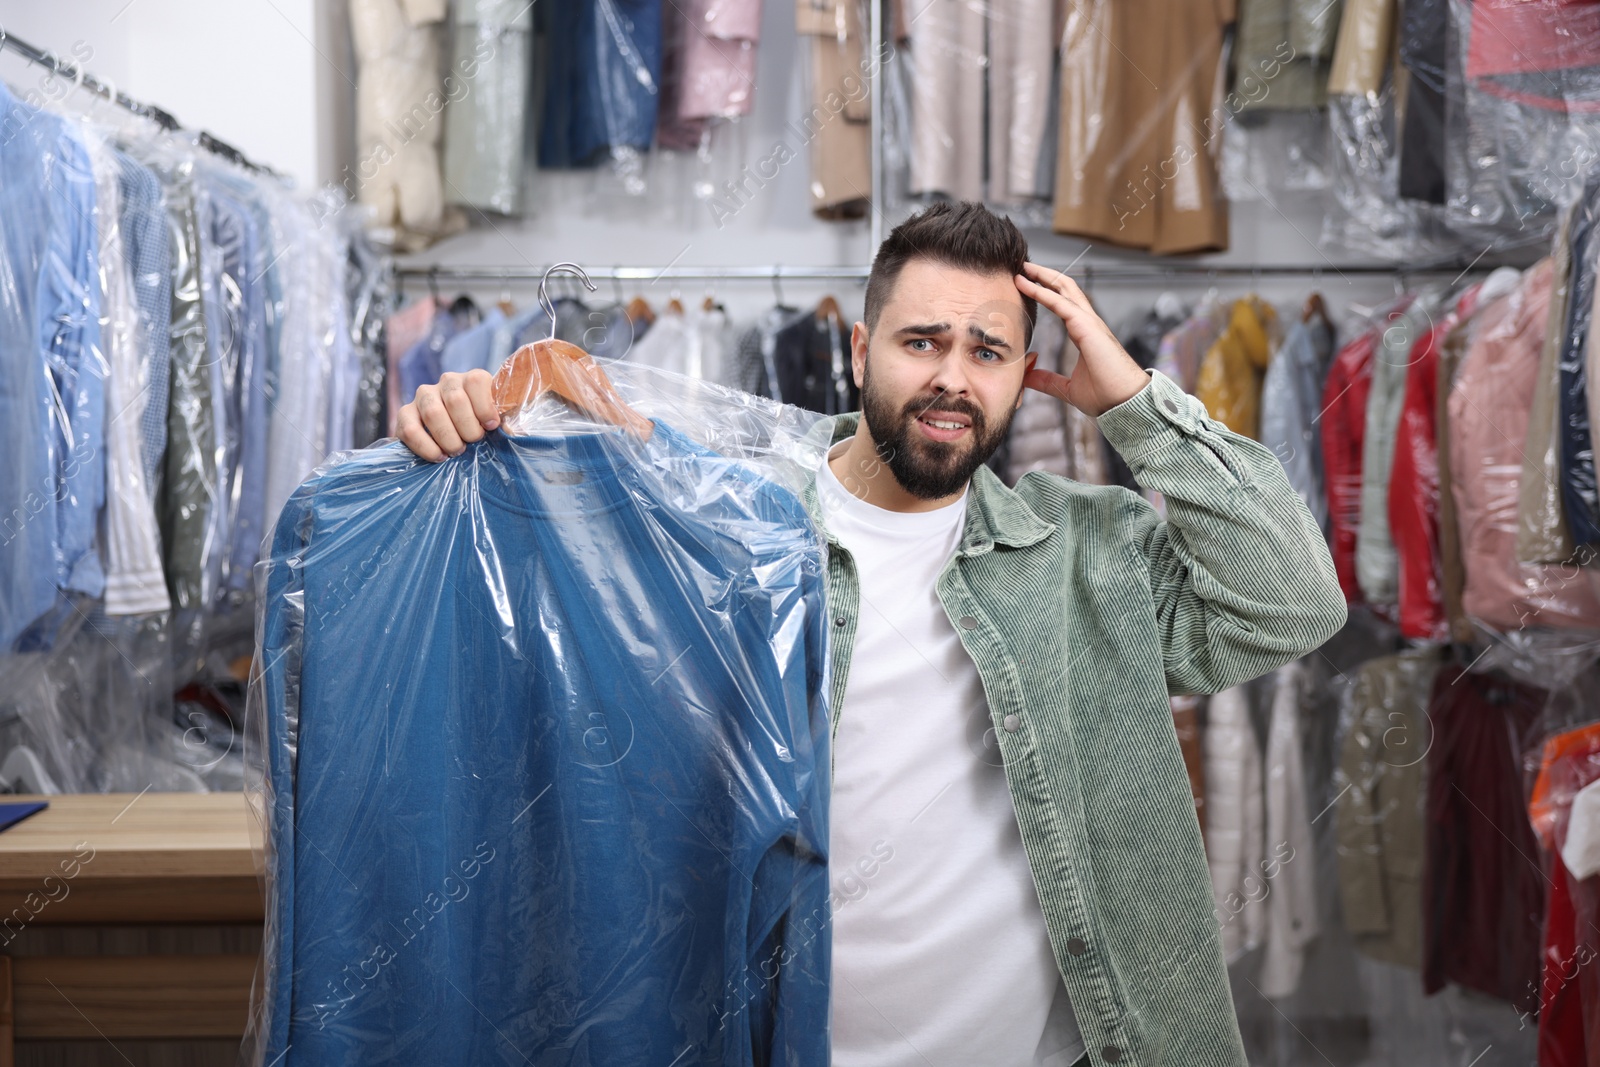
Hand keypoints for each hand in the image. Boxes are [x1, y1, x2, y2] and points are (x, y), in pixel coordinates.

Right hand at [396, 369, 500, 461]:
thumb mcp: (501, 419)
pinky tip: (439, 456)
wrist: (456, 433)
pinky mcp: (406, 413)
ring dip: (448, 438)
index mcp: (472, 379)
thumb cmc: (483, 426)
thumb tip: (510, 430)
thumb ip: (509, 420)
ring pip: (432, 413)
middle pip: (455, 400)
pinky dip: (425, 447)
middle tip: (473, 442)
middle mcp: (447, 382)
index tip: (491, 426)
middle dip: (468, 428)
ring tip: (456, 450)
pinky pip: (410, 429)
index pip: (476, 381)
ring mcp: (424, 396)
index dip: (485, 407)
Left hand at [1015, 261, 1151, 416]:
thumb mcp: (1067, 388)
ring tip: (1023, 267)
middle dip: (1044, 275)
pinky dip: (1043, 292)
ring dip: (1043, 276)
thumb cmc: (1106, 396)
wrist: (1125, 403)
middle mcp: (1088, 322)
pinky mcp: (1088, 327)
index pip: (1063, 303)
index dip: (1046, 291)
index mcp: (1085, 333)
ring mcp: (1090, 323)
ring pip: (1065, 289)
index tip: (1025, 284)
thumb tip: (1027, 376)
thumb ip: (1047, 380)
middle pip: (1065, 288)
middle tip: (1023, 266)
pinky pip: (1062, 304)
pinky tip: (1028, 285)